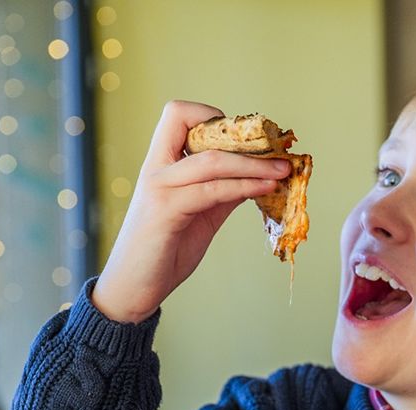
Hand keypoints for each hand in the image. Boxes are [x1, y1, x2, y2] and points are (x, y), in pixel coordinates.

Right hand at [91, 100, 290, 322]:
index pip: (178, 114)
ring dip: (254, 163)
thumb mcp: (200, 215)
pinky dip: (243, 186)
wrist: (133, 289)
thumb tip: (256, 177)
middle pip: (196, 126)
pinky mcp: (165, 212)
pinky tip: (265, 189)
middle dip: (246, 138)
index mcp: (160, 164)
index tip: (243, 138)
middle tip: (280, 151)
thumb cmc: (164, 252)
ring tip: (283, 170)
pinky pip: (212, 191)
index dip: (211, 115)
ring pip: (212, 160)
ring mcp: (159, 188)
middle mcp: (156, 169)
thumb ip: (221, 193)